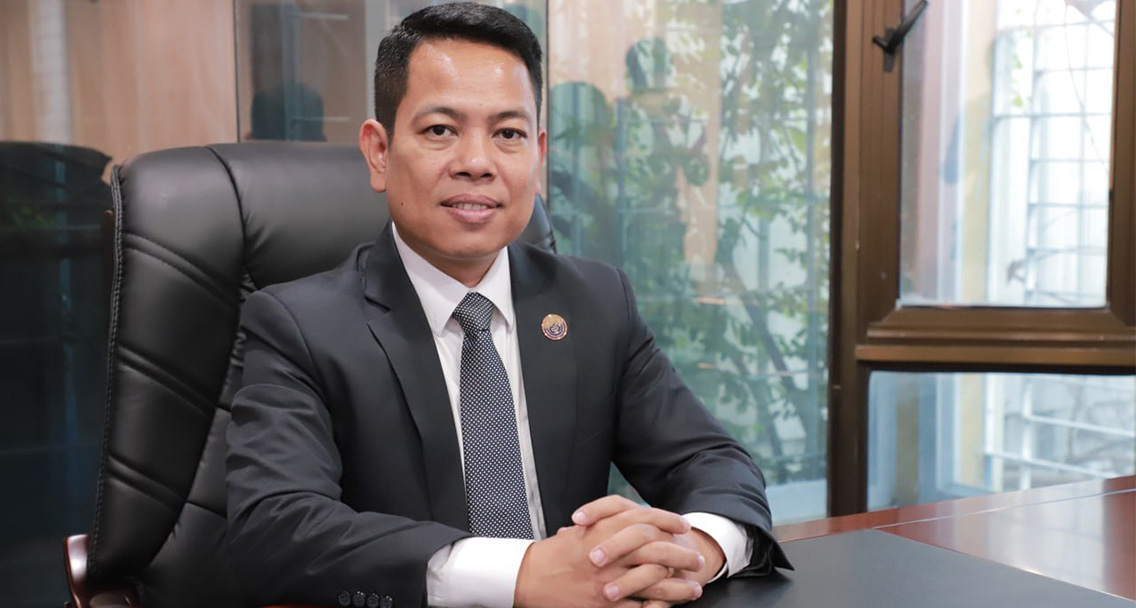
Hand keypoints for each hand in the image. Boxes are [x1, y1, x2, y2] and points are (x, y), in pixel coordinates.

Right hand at [513, 496, 702, 607]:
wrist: (529, 577)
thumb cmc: (555, 554)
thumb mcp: (581, 530)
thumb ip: (606, 522)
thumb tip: (632, 520)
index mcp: (603, 530)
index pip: (645, 519)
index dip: (668, 520)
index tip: (683, 525)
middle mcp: (610, 553)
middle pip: (657, 550)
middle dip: (681, 556)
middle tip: (697, 560)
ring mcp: (609, 580)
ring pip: (655, 582)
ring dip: (679, 587)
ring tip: (694, 588)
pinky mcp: (605, 604)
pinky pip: (640, 607)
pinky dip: (658, 607)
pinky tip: (671, 606)